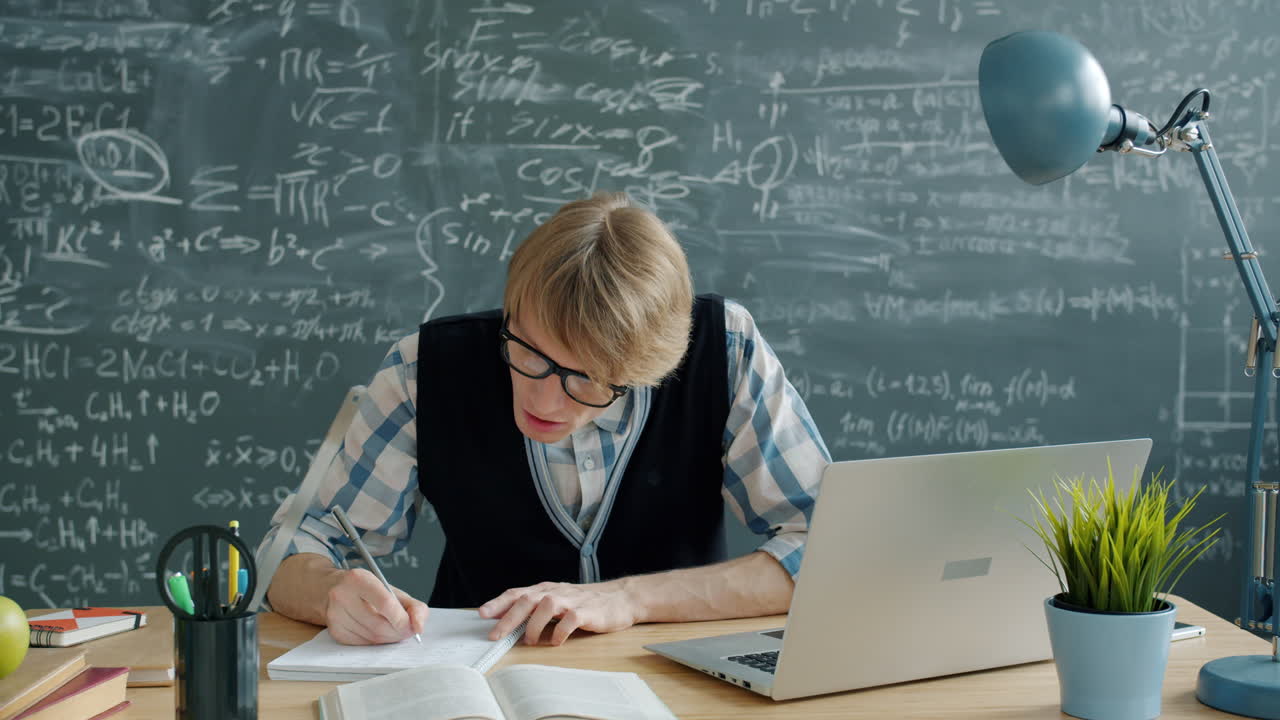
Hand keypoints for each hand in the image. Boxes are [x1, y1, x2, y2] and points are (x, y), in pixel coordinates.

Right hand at [324, 568, 428, 644]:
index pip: (385, 604)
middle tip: (406, 631)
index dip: (402, 620)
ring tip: (392, 630)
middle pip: (378, 625)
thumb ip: (413, 607)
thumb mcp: (392, 590)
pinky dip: (375, 642)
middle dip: (398, 632)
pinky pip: (362, 644)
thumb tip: (419, 627)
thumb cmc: (366, 590)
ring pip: (371, 638)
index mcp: (359, 579)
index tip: (412, 627)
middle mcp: (342, 596)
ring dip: (388, 639)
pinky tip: (377, 632)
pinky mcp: (335, 631)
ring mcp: (336, 615)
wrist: (331, 589)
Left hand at [478, 580, 639, 645]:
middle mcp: (555, 592)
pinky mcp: (586, 611)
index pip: (517, 593)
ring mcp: (571, 600)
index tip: (482, 614)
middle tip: (495, 635)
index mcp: (545, 589)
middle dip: (508, 618)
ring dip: (533, 626)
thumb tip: (505, 620)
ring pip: (545, 606)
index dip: (498, 603)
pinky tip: (556, 641)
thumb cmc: (584, 602)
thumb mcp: (557, 601)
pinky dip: (560, 632)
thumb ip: (534, 608)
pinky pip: (569, 620)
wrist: (619, 599)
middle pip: (526, 600)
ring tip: (530, 641)